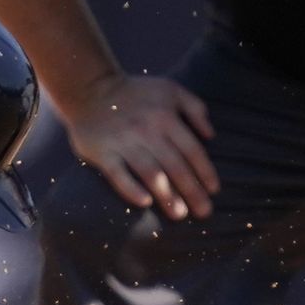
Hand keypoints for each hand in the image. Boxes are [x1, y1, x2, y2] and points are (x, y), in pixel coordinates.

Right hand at [63, 73, 217, 219]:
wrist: (90, 89)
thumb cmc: (136, 93)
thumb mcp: (170, 89)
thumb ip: (195, 107)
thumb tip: (210, 136)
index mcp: (166, 117)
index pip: (192, 150)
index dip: (205, 171)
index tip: (214, 190)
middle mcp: (147, 131)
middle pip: (175, 166)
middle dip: (192, 191)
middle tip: (204, 212)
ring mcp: (123, 142)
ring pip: (150, 173)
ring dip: (167, 195)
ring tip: (180, 214)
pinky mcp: (102, 152)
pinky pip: (118, 175)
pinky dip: (131, 189)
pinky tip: (145, 203)